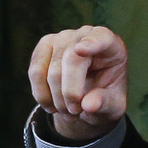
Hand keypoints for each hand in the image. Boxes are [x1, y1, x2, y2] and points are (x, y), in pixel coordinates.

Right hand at [27, 25, 127, 141]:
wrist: (87, 97)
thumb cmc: (105, 96)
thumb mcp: (113, 105)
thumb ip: (105, 103)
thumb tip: (88, 105)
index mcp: (111, 45)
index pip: (101, 38)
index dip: (92, 43)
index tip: (81, 50)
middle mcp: (85, 35)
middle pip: (71, 60)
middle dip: (70, 92)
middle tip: (75, 112)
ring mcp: (61, 38)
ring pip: (51, 70)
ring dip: (56, 98)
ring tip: (66, 112)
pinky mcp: (43, 47)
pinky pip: (35, 72)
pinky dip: (41, 95)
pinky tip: (51, 106)